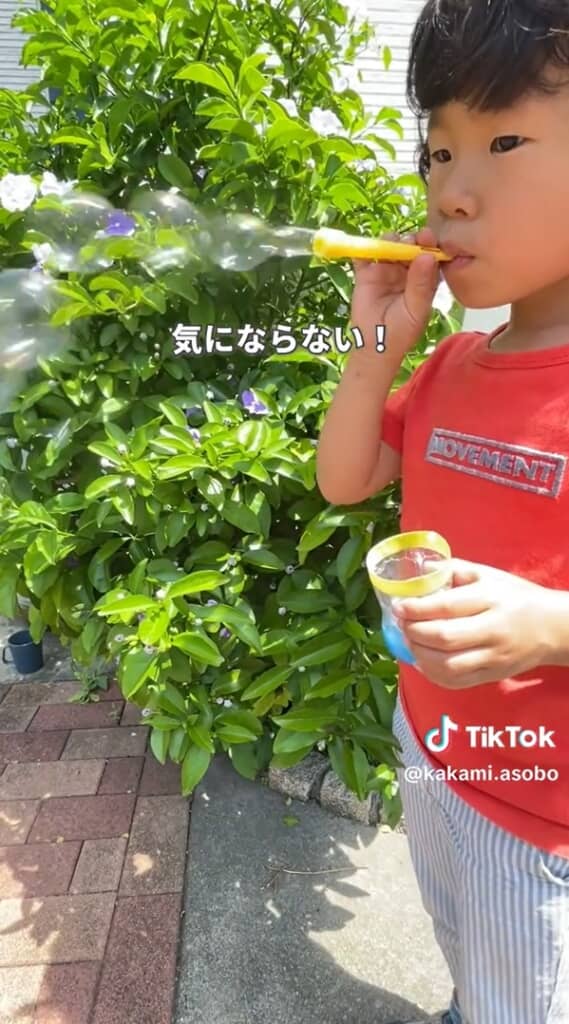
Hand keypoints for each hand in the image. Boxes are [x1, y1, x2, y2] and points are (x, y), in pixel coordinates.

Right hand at [350, 226, 441, 360]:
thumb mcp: (416, 309)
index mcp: (424, 277)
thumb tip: (427, 256)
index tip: (427, 236)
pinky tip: (365, 249)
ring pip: (388, 247)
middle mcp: (406, 269)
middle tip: (410, 240)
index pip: (429, 255)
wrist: (376, 344)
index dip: (429, 244)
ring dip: (389, 241)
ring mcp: (386, 269)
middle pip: (409, 246)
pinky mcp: (366, 273)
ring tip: (390, 244)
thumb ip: (421, 284)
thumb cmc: (402, 330)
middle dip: (410, 239)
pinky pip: (363, 257)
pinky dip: (362, 249)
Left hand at [394, 558, 552, 688]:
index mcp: (491, 599)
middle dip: (414, 632)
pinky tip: (423, 661)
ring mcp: (493, 657)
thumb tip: (420, 569)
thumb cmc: (515, 597)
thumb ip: (454, 570)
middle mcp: (493, 630)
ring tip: (410, 641)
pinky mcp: (493, 676)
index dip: (417, 609)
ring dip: (420, 655)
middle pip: (445, 637)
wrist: (551, 627)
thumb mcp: (488, 575)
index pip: (447, 606)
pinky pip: (456, 682)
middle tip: (402, 625)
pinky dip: (433, 674)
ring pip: (448, 665)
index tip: (399, 607)